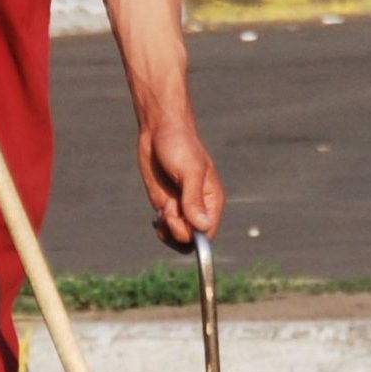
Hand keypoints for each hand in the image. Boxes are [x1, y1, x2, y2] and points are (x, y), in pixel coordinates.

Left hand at [138, 118, 224, 250]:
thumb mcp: (189, 171)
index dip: (193, 236)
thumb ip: (194, 199)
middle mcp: (199, 209)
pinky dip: (160, 227)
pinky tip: (158, 212)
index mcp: (212, 201)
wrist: (159, 131)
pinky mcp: (166, 206)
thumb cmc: (180, 145)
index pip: (207, 234)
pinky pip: (166, 229)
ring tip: (163, 209)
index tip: (178, 219)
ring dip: (167, 231)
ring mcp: (182, 209)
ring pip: (178, 238)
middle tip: (168, 211)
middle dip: (177, 232)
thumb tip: (202, 227)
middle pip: (192, 240)